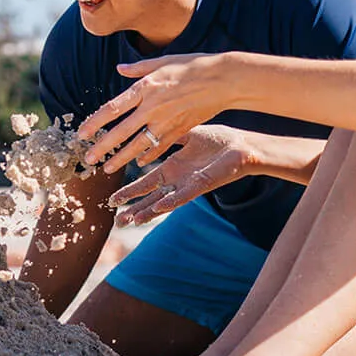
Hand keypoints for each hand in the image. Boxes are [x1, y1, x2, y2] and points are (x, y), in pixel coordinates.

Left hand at [77, 53, 238, 173]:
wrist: (223, 80)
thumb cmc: (192, 66)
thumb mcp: (162, 61)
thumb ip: (138, 68)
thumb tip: (119, 68)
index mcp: (145, 88)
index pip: (113, 108)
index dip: (95, 122)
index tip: (82, 134)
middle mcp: (152, 107)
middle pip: (122, 131)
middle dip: (103, 147)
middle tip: (88, 159)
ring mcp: (166, 121)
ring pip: (139, 144)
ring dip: (122, 158)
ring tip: (108, 168)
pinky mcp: (180, 130)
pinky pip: (160, 147)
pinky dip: (148, 156)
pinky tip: (139, 164)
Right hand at [106, 125, 251, 225]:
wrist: (243, 145)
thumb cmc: (218, 141)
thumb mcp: (186, 135)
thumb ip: (166, 137)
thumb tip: (146, 135)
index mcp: (172, 169)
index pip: (146, 184)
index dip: (129, 192)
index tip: (112, 200)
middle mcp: (178, 181)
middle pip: (151, 198)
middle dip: (134, 209)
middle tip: (117, 221)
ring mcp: (189, 184)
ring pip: (164, 202)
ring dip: (148, 211)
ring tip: (131, 220)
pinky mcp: (202, 184)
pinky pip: (184, 195)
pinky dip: (170, 201)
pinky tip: (157, 207)